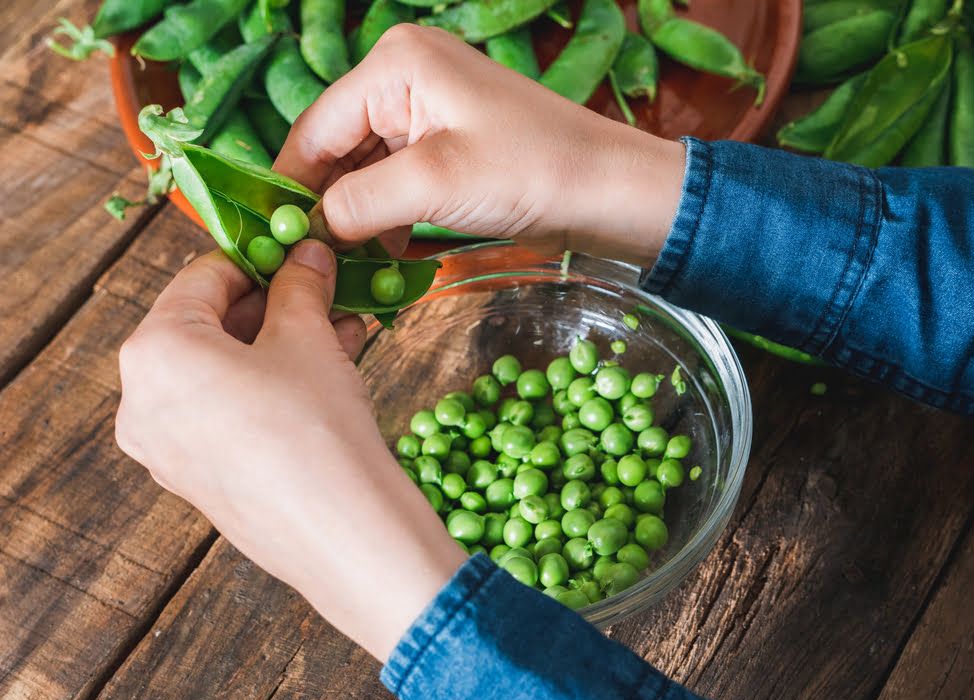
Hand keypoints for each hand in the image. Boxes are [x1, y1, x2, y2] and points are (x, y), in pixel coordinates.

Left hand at [116, 242, 465, 661]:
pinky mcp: (197, 480)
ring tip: (341, 330)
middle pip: (209, 328)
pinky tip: (327, 373)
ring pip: (223, 374)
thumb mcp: (308, 335)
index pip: (203, 278)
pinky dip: (269, 387)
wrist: (341, 532)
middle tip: (324, 291)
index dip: (258, 258)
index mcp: (154, 352)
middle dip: (273, 306)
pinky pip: (228, 413)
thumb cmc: (315, 424)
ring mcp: (166, 449)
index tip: (298, 251)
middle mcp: (142, 401)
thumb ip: (300, 284)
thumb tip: (308, 254)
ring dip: (280, 345)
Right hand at [275, 24, 684, 264]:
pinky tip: (386, 257)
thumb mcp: (433, 184)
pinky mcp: (449, 145)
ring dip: (358, 219)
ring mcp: (429, 112)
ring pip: (366, 171)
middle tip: (308, 264)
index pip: (315, 129)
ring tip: (348, 269)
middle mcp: (406, 78)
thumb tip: (307, 227)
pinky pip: (398, 181)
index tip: (270, 239)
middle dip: (326, 206)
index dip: (289, 187)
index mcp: (396, 64)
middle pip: (337, 149)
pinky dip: (388, 218)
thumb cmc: (531, 172)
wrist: (610, 191)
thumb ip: (358, 202)